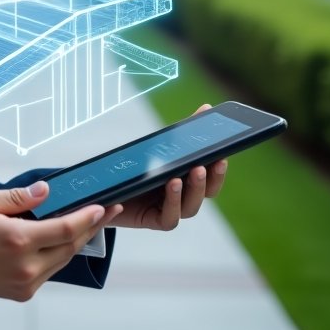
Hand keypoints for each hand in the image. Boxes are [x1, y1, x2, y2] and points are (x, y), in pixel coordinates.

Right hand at [0, 182, 121, 301]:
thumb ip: (17, 197)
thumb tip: (46, 191)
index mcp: (18, 240)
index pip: (65, 229)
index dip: (88, 218)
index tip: (103, 206)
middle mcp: (26, 266)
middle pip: (70, 247)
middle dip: (91, 228)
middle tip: (107, 211)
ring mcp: (24, 283)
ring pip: (62, 260)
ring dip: (77, 242)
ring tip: (90, 223)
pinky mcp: (20, 293)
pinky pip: (49, 271)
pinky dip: (58, 254)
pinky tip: (61, 240)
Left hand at [112, 104, 228, 230]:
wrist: (108, 191)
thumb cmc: (139, 168)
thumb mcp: (160, 147)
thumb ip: (184, 132)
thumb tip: (207, 108)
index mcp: (188, 179)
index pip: (211, 178)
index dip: (218, 170)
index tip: (221, 156)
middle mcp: (183, 197)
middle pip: (205, 194)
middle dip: (207, 179)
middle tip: (204, 164)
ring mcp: (170, 210)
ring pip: (190, 207)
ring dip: (189, 192)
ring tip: (181, 175)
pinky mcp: (155, 220)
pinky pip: (169, 219)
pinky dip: (171, 205)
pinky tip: (169, 186)